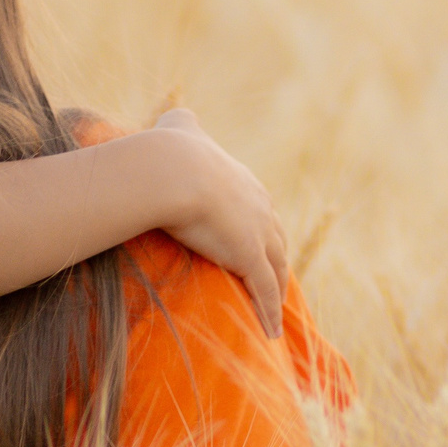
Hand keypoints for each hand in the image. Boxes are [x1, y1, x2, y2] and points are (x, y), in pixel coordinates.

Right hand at [150, 108, 287, 338]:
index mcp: (242, 180)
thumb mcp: (179, 128)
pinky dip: (269, 312)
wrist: (171, 170)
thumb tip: (180, 114)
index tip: (256, 238)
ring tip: (274, 305)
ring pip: (277, 267)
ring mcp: (258, 232)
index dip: (258, 224)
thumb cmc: (170, 151)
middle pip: (276, 237)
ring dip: (277, 287)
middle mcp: (259, 205)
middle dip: (275, 256)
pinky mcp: (250, 258)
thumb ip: (183, 123)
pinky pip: (265, 292)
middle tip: (272, 274)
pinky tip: (270, 332)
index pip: (258, 207)